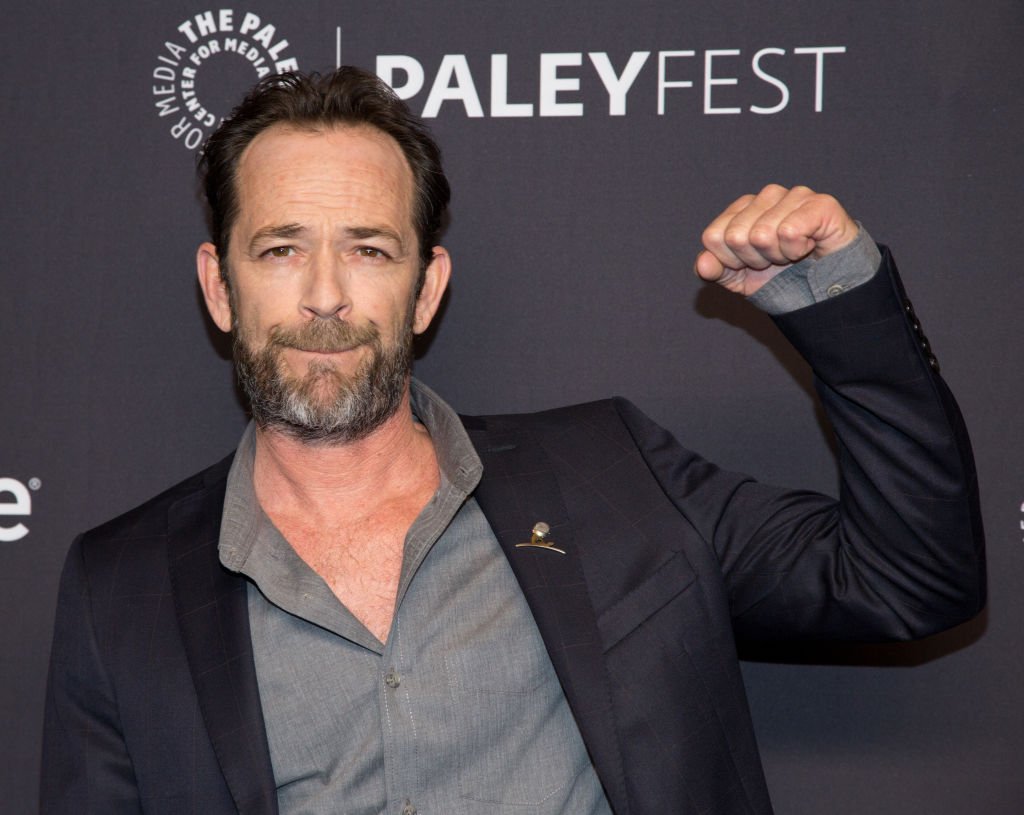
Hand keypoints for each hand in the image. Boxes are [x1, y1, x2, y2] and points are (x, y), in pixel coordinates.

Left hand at [695, 184, 858, 296]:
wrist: (822, 287)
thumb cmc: (780, 277)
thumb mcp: (738, 279)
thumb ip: (714, 270)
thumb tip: (703, 265)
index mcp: (741, 209)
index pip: (713, 237)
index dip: (730, 261)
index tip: (750, 264)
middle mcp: (765, 196)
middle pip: (736, 236)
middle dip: (755, 260)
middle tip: (776, 260)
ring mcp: (792, 195)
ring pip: (762, 235)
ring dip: (778, 256)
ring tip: (793, 253)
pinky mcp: (819, 203)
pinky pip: (790, 231)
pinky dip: (797, 250)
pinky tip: (809, 246)